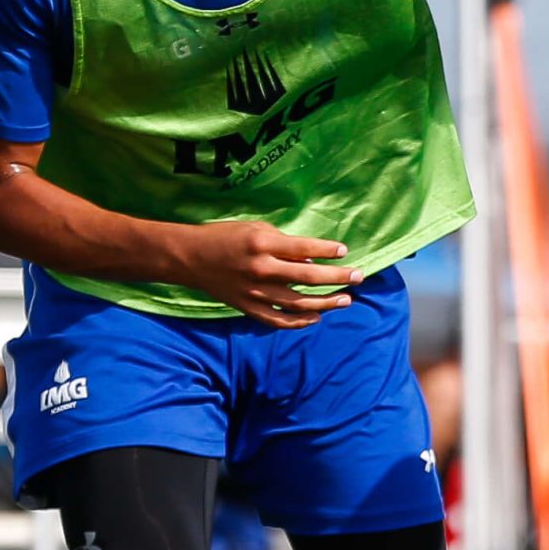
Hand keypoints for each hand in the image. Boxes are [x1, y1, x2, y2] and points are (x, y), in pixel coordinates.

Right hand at [174, 222, 361, 328]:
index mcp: (263, 244)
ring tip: (346, 299)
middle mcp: (261, 268)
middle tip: (358, 276)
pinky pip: (278, 319)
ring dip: (326, 302)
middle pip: (308, 276)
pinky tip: (316, 318)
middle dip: (337, 277)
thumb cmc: (225, 237)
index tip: (345, 252)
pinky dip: (299, 321)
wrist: (190, 258)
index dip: (328, 250)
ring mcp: (255, 291)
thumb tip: (313, 257)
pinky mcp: (248, 307)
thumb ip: (284, 242)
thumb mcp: (255, 228)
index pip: (304, 248)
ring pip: (298, 302)